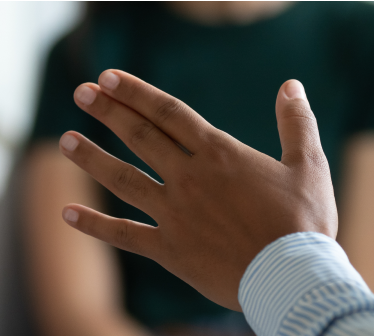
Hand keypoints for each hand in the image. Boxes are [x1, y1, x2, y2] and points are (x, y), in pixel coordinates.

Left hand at [57, 69, 337, 310]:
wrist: (292, 277)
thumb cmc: (305, 222)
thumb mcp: (308, 165)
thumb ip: (296, 123)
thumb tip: (291, 86)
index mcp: (221, 154)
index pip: (169, 113)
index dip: (136, 93)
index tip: (108, 78)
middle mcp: (190, 179)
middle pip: (141, 137)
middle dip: (108, 112)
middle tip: (80, 92)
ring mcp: (175, 214)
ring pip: (124, 179)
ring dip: (92, 158)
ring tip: (65, 140)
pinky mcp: (169, 250)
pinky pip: (124, 234)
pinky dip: (95, 224)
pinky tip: (68, 214)